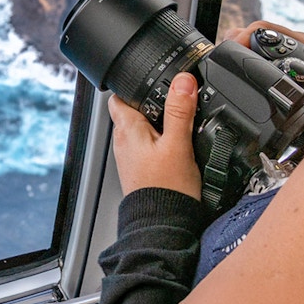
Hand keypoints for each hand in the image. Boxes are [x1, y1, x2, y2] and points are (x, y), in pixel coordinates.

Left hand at [109, 71, 201, 199]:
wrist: (163, 223)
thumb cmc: (166, 189)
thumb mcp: (178, 144)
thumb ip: (179, 112)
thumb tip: (183, 81)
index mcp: (126, 129)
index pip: (119, 96)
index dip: (135, 85)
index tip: (155, 81)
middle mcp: (122, 141)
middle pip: (134, 110)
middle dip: (152, 103)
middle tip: (176, 104)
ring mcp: (129, 156)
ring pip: (142, 128)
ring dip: (159, 123)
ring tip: (181, 126)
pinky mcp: (140, 168)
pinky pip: (148, 145)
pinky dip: (161, 140)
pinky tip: (178, 147)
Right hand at [221, 20, 303, 135]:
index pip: (272, 30)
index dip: (249, 35)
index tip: (235, 48)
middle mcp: (291, 45)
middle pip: (254, 31)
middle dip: (234, 40)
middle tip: (221, 56)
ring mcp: (278, 52)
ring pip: (247, 40)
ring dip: (233, 48)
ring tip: (220, 62)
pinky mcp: (268, 61)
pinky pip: (247, 52)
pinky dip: (235, 57)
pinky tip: (226, 68)